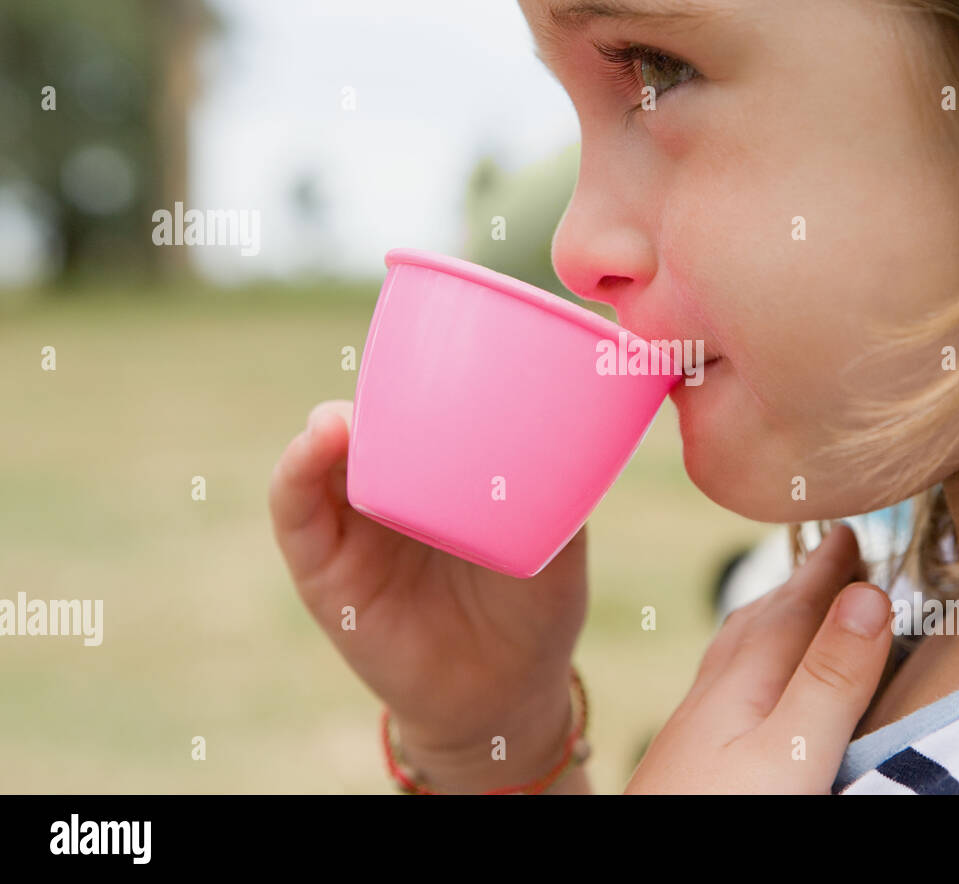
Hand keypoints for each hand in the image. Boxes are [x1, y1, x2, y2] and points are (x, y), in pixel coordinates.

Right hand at [269, 400, 587, 789]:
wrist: (504, 696)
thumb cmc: (534, 610)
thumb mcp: (558, 539)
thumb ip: (560, 487)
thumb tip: (582, 416)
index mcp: (442, 473)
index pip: (415, 406)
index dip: (415, 372)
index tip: (438, 345)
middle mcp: (392, 489)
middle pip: (367, 421)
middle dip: (374, 392)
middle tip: (400, 376)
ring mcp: (352, 524)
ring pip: (322, 456)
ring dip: (328, 426)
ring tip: (347, 417)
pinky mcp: (322, 568)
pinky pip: (294, 512)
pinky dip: (295, 472)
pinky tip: (316, 445)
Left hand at [624, 524, 892, 793]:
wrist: (635, 869)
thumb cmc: (718, 817)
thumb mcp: (790, 749)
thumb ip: (830, 676)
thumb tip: (869, 592)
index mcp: (743, 678)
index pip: (795, 605)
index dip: (828, 567)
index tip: (852, 527)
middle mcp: (714, 692)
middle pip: (762, 619)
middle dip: (801, 584)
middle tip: (832, 554)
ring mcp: (697, 726)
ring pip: (739, 651)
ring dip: (774, 619)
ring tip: (796, 606)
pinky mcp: (690, 761)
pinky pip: (730, 684)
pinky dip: (753, 663)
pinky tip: (748, 689)